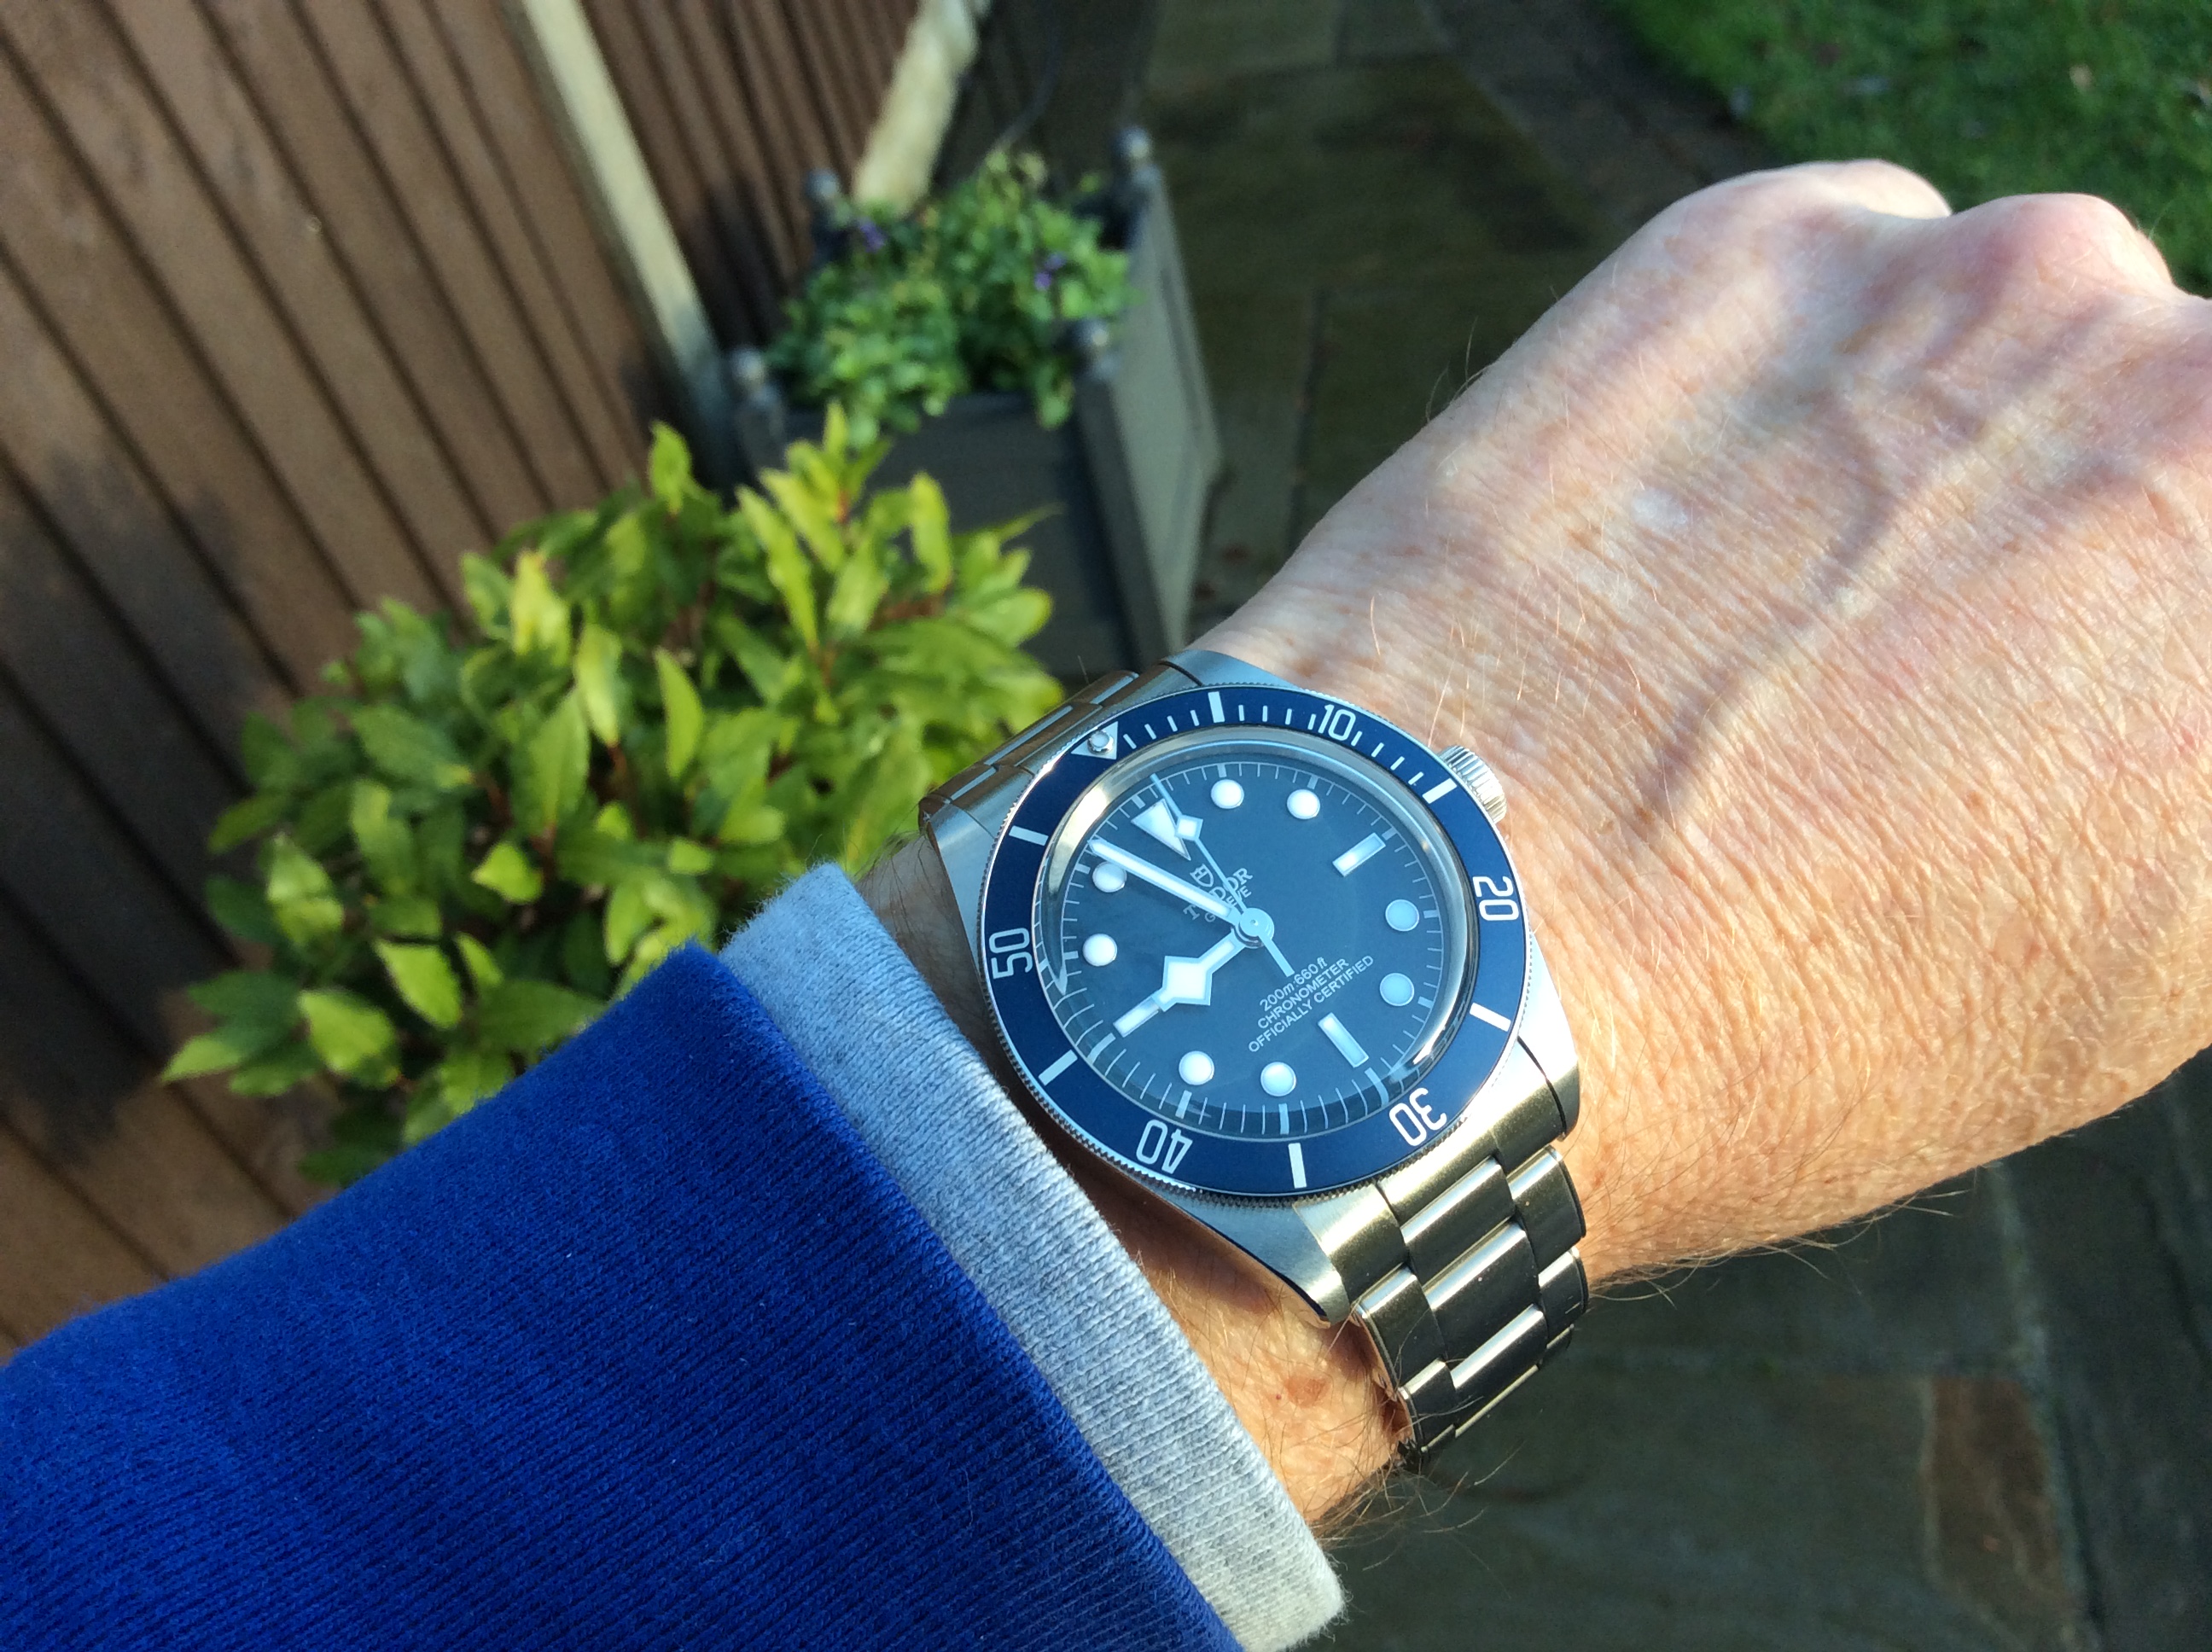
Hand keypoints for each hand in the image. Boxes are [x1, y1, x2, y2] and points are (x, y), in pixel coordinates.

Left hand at [869, 162, 2211, 1520]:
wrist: (1444, 962)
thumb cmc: (1773, 1035)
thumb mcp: (2118, 971)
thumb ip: (2197, 767)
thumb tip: (2162, 682)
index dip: (2140, 644)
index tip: (2063, 687)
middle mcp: (2197, 413)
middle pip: (2171, 422)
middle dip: (2070, 532)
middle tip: (1922, 666)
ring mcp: (1987, 296)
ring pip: (2013, 333)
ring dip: (1931, 440)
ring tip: (1769, 610)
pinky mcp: (1770, 243)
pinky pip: (1842, 271)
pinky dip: (1785, 373)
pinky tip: (1677, 525)